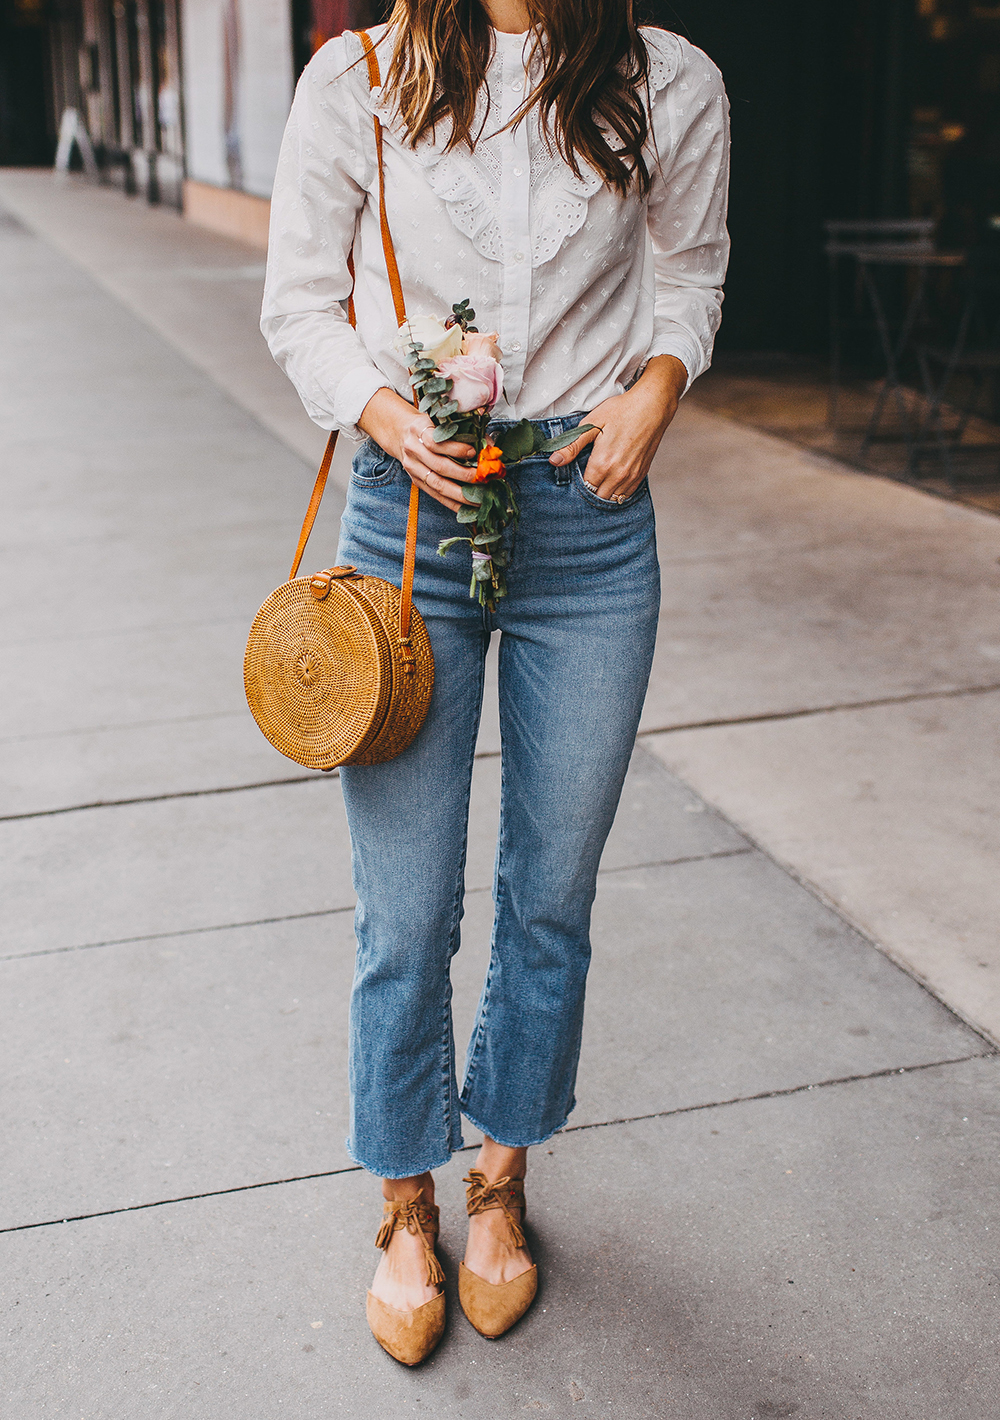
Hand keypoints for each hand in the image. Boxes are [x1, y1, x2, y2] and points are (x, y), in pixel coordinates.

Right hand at [358, 388, 477, 511]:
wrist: (399, 432)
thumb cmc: (426, 425)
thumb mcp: (439, 419)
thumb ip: (462, 429)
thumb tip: (489, 447)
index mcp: (418, 430)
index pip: (436, 442)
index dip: (455, 448)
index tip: (474, 452)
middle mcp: (413, 449)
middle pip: (438, 466)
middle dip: (463, 474)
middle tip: (481, 477)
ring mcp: (413, 467)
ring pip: (436, 483)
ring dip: (459, 493)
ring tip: (478, 498)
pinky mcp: (416, 481)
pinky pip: (435, 495)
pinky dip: (452, 503)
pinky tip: (466, 508)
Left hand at [547, 354, 687, 501]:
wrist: (651, 406)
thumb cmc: (621, 411)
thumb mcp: (591, 424)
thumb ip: (572, 446)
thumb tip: (554, 461)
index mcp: (602, 463)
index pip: (585, 488)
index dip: (578, 484)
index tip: (576, 476)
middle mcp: (618, 474)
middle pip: (598, 496)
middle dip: (590, 491)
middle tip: (586, 478)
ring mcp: (632, 476)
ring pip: (613, 498)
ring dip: (604, 493)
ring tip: (598, 482)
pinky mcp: (642, 473)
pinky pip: (627, 494)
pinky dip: (618, 492)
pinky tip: (612, 482)